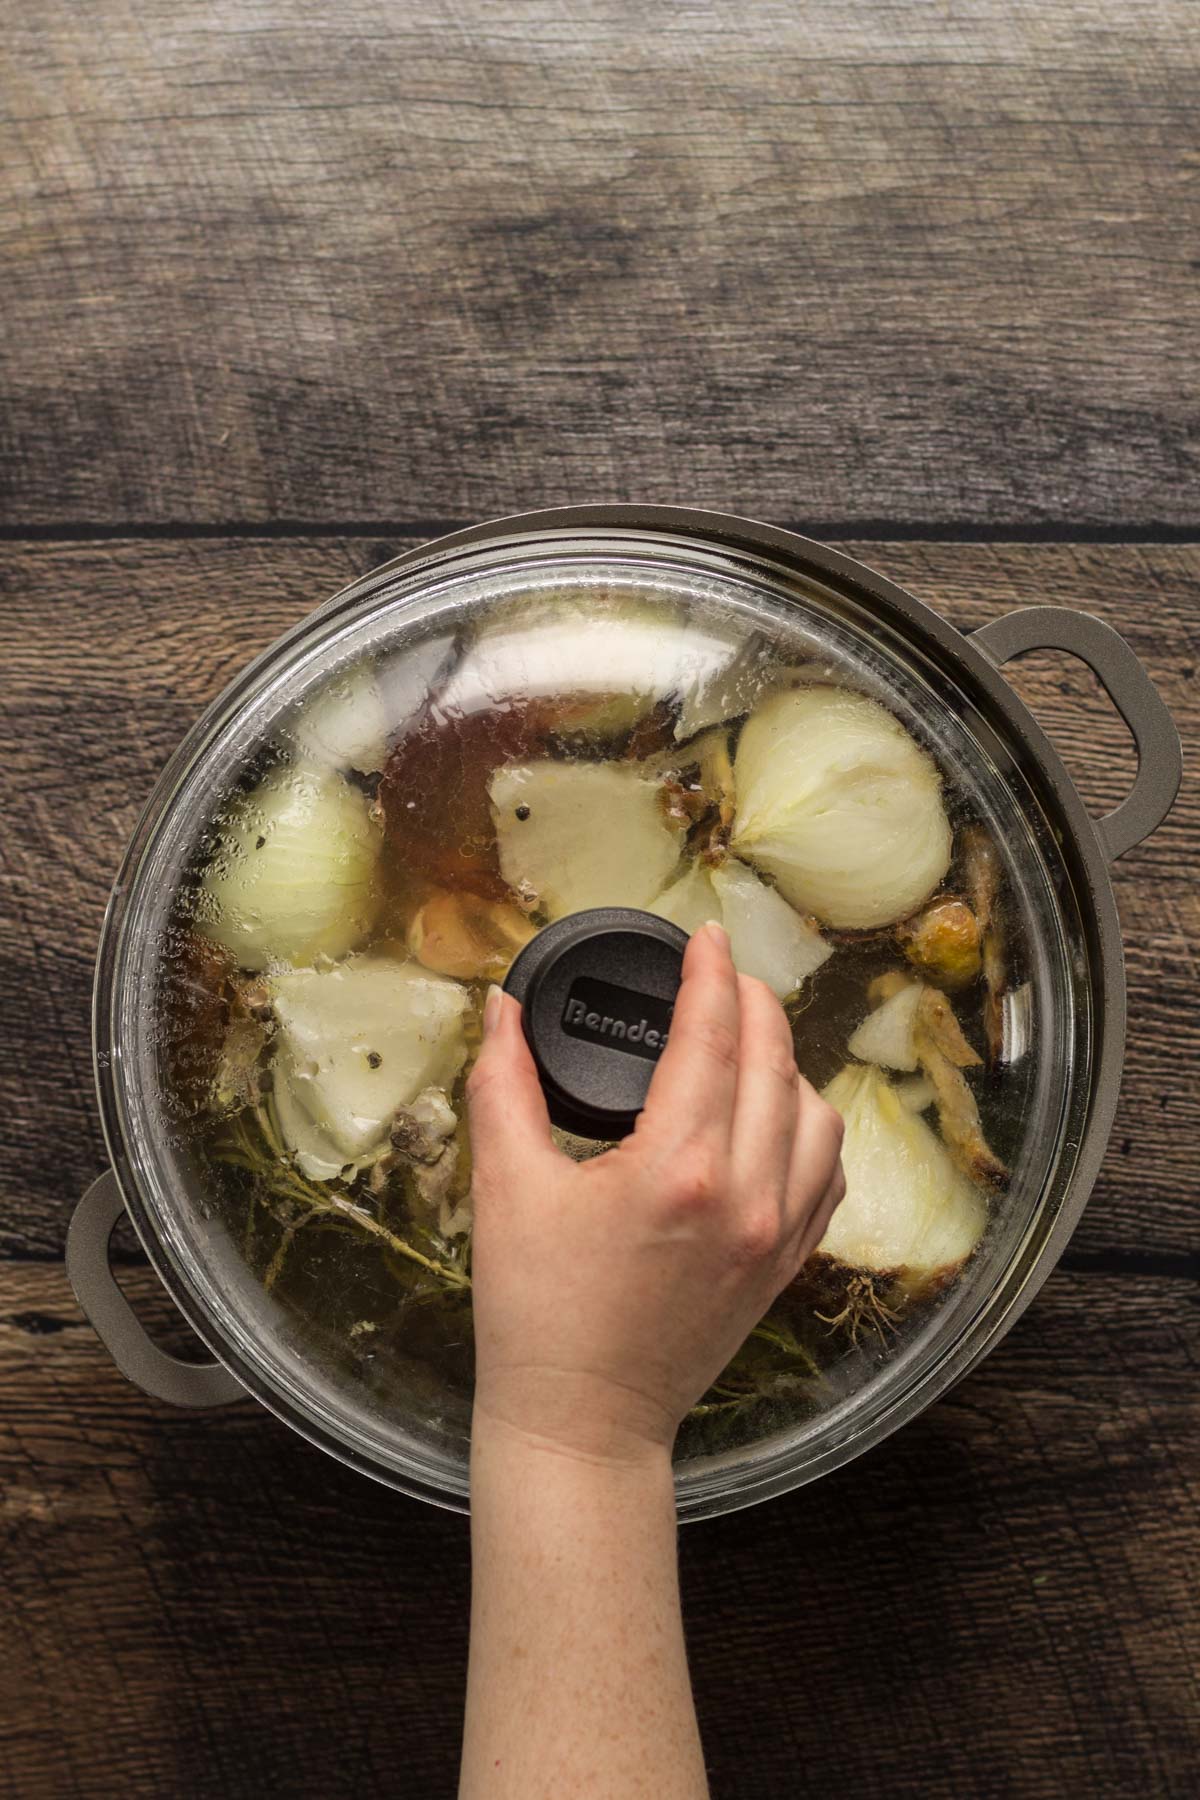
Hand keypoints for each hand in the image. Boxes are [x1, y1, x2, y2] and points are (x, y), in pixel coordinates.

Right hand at [466, 922, 845, 1466]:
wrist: (582, 1423)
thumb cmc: (536, 1312)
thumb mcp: (507, 1187)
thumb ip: (504, 1085)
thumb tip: (501, 1009)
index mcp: (678, 1167)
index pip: (712, 1034)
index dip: (711, 972)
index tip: (705, 935)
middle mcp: (746, 1195)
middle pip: (773, 1060)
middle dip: (752, 1000)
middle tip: (721, 971)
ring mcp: (777, 1235)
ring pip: (817, 1114)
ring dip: (787, 1062)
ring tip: (747, 1039)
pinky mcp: (786, 1266)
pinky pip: (829, 1176)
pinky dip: (813, 1128)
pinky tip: (780, 1113)